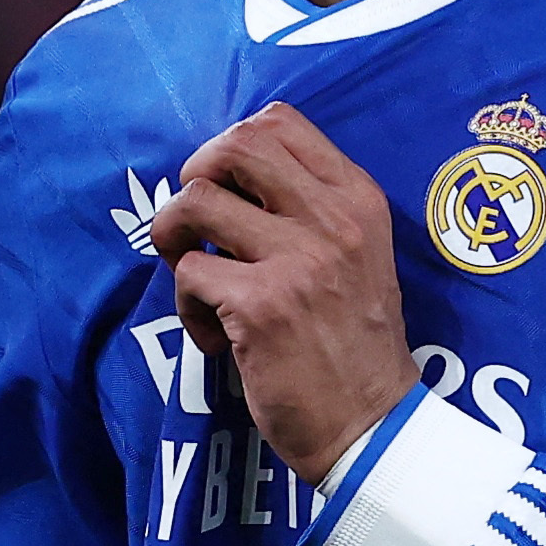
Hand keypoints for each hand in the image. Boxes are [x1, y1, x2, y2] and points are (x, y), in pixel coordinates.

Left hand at [147, 102, 417, 486]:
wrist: (370, 424)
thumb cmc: (354, 343)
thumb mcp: (359, 256)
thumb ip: (311, 210)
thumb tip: (228, 177)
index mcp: (357, 199)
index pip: (280, 121)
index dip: (230, 147)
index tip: (226, 189)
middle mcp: (333, 219)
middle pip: (233, 145)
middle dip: (193, 179)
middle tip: (196, 225)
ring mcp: (297, 260)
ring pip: (195, 203)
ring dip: (175, 241)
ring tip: (198, 281)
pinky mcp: (260, 306)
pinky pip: (189, 273)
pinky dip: (188, 307)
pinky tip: (218, 338)